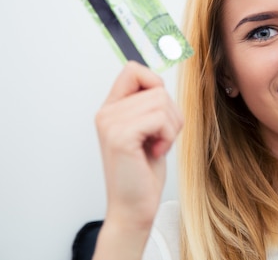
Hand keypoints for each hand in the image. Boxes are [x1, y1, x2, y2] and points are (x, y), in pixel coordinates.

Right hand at [94, 61, 183, 257]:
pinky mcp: (121, 136)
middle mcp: (106, 113)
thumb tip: (159, 82)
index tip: (159, 112)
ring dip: (170, 127)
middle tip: (159, 139)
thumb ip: (148, 105)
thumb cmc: (143, 172)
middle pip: (156, 87)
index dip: (154, 83)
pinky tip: (155, 152)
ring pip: (161, 101)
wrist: (133, 208)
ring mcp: (111, 123)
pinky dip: (167, 136)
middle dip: (170, 114)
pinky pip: (160, 118)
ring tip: (156, 146)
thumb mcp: (147, 131)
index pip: (133, 69)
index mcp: (111, 108)